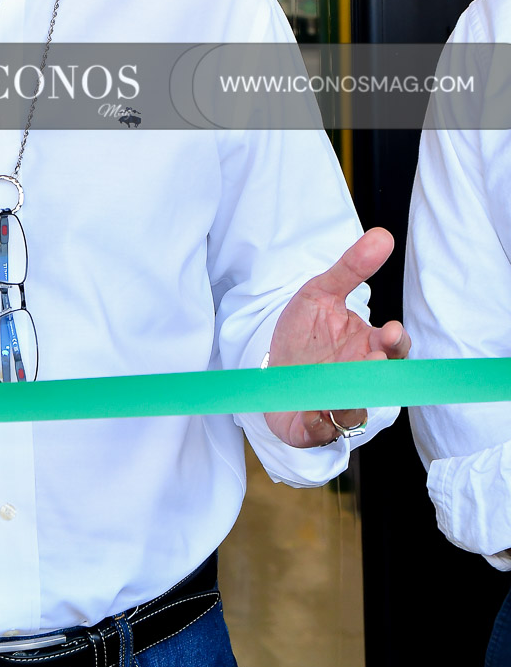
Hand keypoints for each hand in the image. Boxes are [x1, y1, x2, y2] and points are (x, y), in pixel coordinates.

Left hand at [263, 228, 409, 447]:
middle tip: (370, 362)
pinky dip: (316, 422)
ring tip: (335, 390)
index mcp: (364, 348)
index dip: (395, 343)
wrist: (271, 366)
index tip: (389, 332)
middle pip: (378, 384)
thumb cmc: (304, 332)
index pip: (393, 349)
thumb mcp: (320, 293)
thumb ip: (350, 269)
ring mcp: (335, 404)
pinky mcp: (310, 426)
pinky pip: (318, 431)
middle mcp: (356, 379)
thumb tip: (383, 236)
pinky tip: (309, 409)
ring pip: (353, 412)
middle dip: (375, 375)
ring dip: (348, 402)